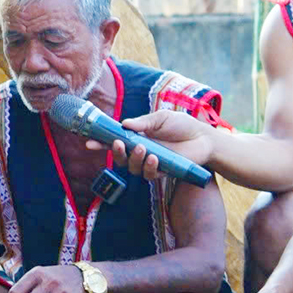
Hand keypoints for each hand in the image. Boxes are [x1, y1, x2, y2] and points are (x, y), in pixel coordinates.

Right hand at [100, 109, 215, 176]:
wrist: (202, 137)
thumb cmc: (181, 125)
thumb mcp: (161, 118)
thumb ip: (143, 122)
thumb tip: (124, 123)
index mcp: (137, 137)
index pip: (115, 141)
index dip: (101, 144)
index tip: (89, 142)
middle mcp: (141, 152)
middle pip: (120, 158)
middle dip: (116, 152)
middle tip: (119, 143)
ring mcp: (151, 163)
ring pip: (133, 168)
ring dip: (134, 159)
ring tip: (142, 148)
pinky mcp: (163, 172)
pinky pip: (150, 175)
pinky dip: (149, 167)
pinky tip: (154, 158)